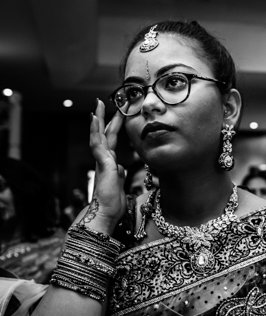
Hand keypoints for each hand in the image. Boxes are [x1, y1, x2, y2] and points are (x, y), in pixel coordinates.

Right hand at [80, 99, 125, 231]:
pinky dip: (95, 130)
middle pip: (104, 133)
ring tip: (97, 104)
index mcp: (110, 162)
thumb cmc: (113, 202)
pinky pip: (97, 144)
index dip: (113, 126)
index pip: (111, 140)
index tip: (116, 114)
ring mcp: (102, 160)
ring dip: (98, 119)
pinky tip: (94, 119)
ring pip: (98, 135)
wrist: (106, 213)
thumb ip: (119, 173)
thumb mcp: (120, 183)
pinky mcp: (102, 163)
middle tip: (102, 101)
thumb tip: (121, 167)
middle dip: (104, 117)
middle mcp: (104, 159)